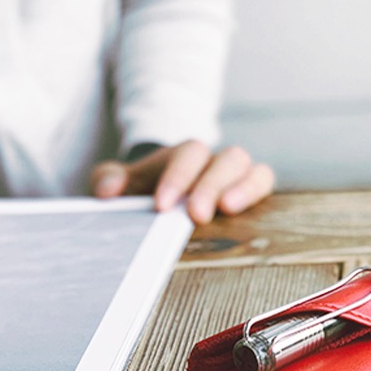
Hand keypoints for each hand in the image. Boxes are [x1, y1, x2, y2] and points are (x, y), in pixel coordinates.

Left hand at [91, 139, 274, 223]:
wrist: (162, 196)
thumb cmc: (143, 190)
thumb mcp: (120, 182)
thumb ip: (108, 179)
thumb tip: (107, 190)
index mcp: (183, 156)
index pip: (189, 155)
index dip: (178, 178)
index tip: (163, 206)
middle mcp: (214, 163)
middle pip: (227, 159)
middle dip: (211, 186)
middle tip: (196, 214)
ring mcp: (236, 178)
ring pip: (254, 169)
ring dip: (244, 189)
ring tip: (229, 210)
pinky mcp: (250, 194)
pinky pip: (264, 185)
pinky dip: (258, 195)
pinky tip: (247, 215)